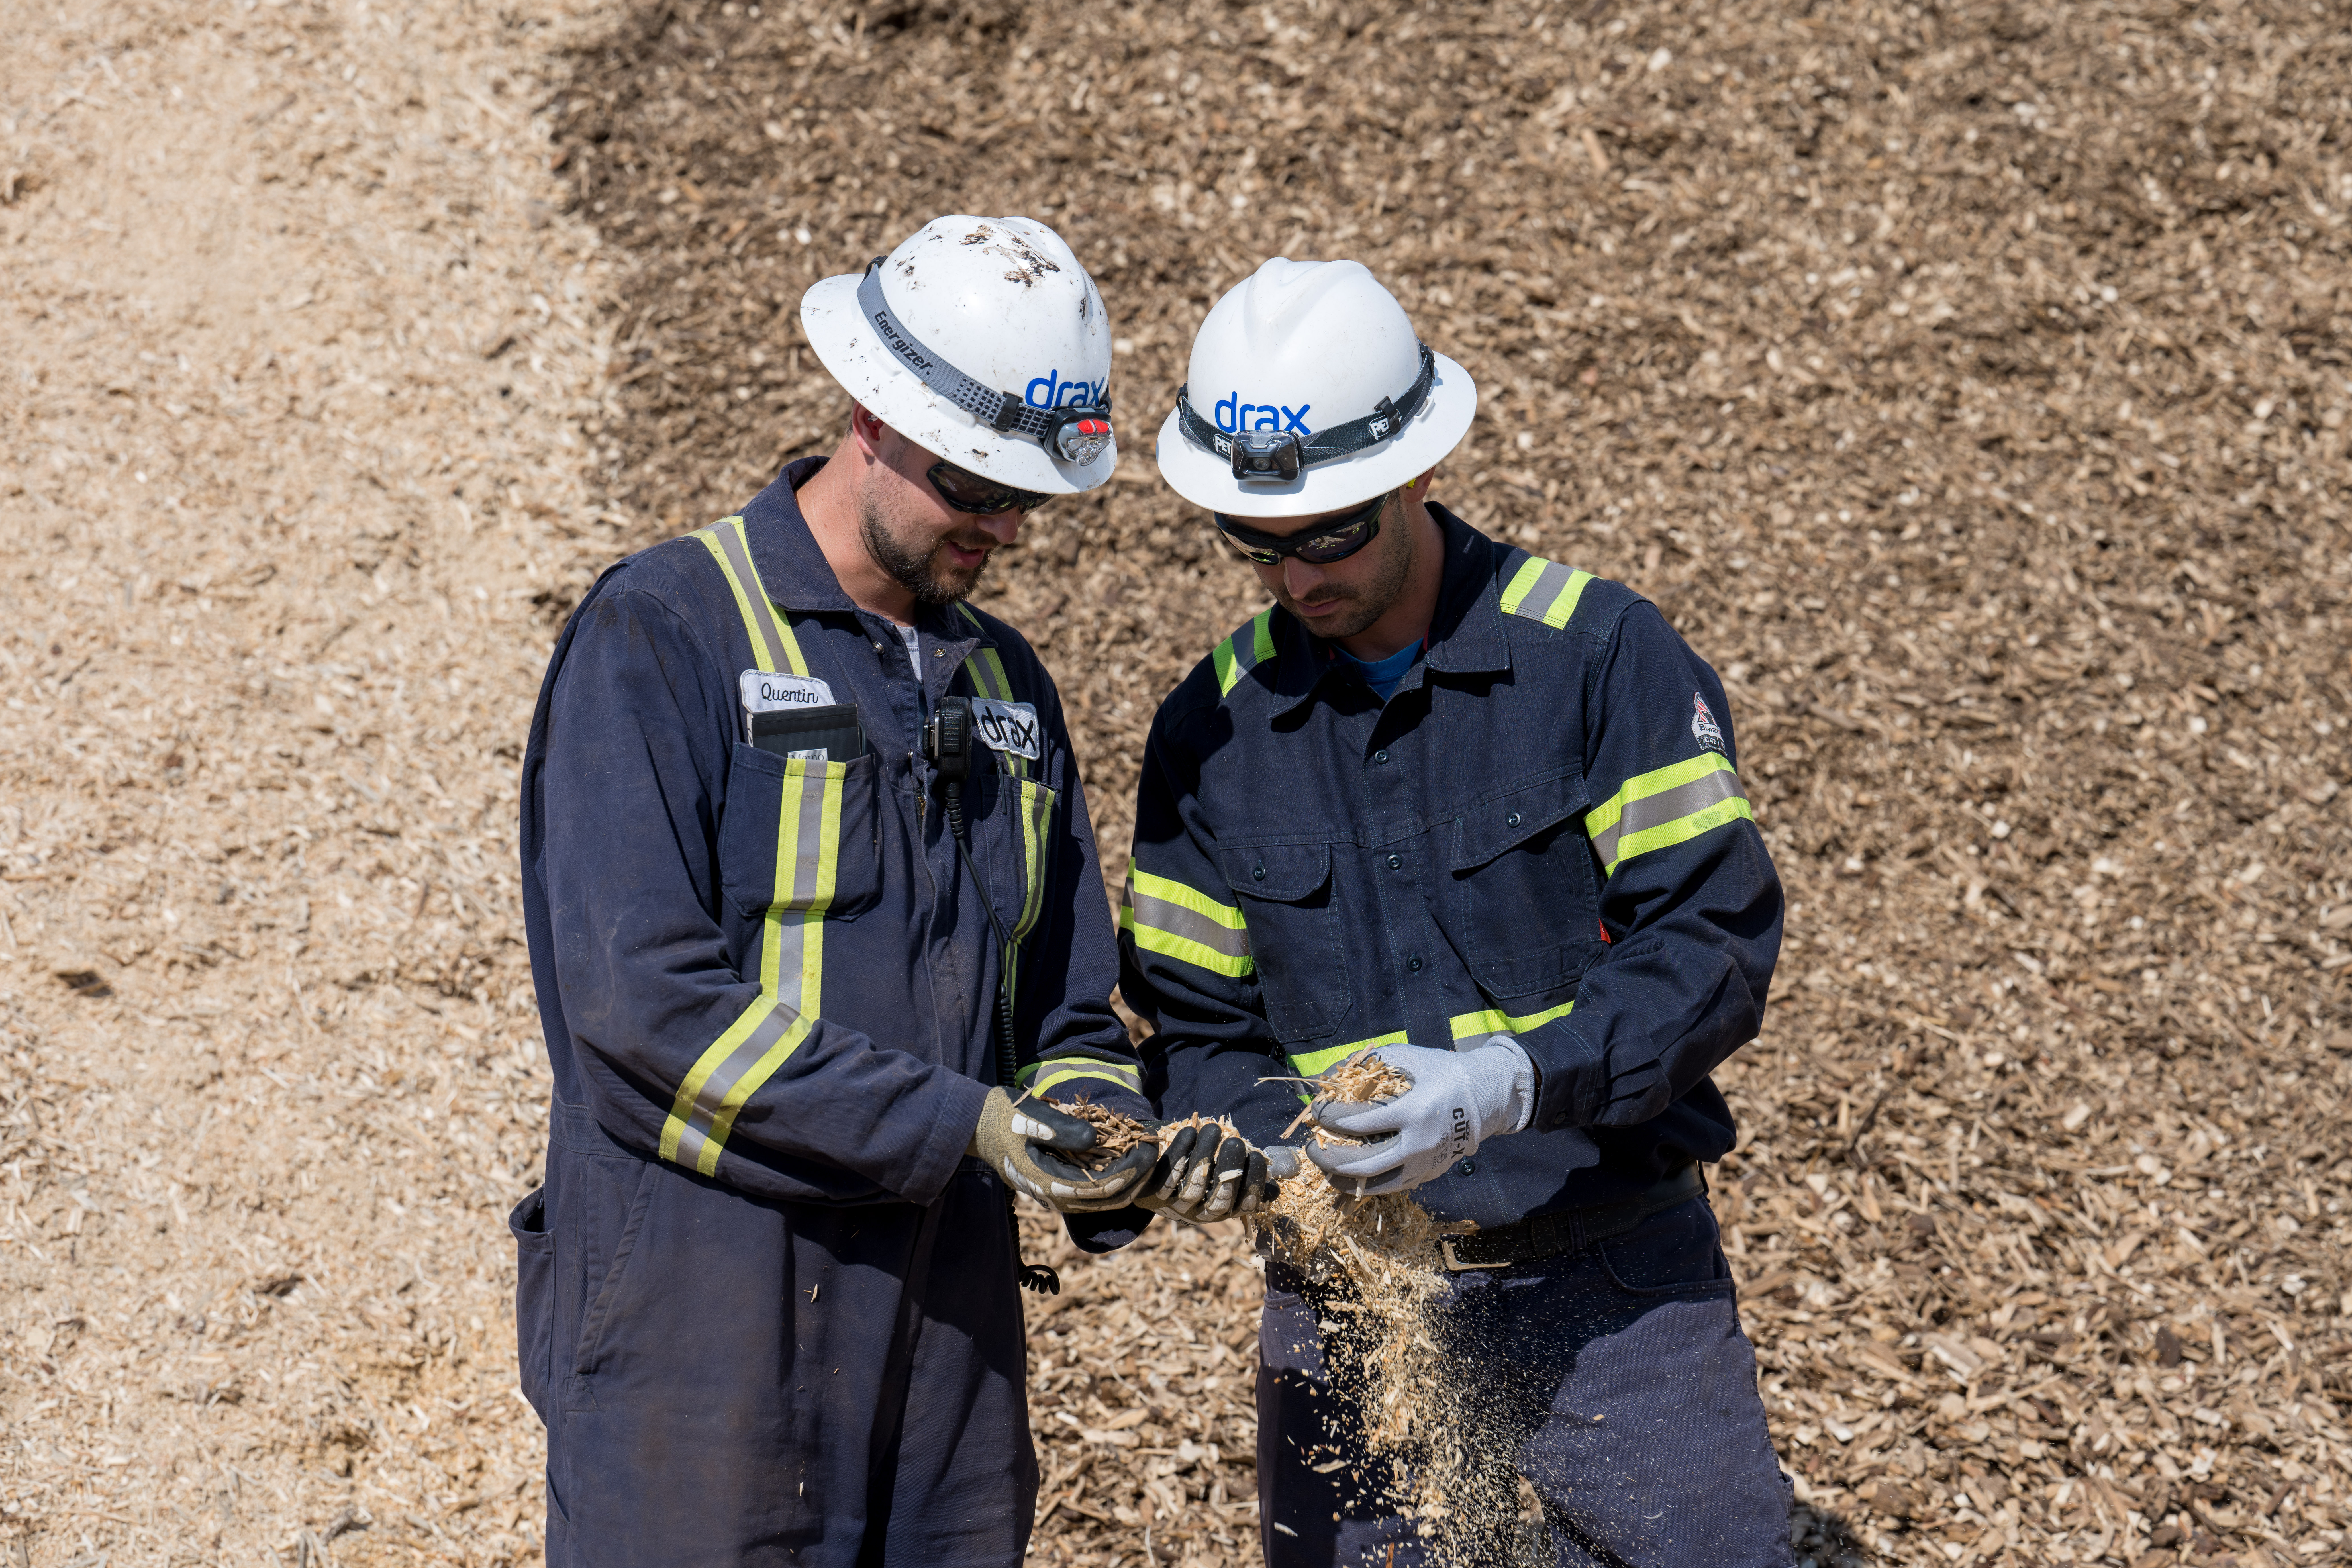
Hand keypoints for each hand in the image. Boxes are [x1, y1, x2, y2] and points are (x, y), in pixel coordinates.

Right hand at [968, 1088, 1158, 1212]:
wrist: (977, 1125)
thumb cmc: (1002, 1116)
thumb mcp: (1029, 1116)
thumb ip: (1061, 1129)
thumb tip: (1094, 1139)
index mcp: (1047, 1182)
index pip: (1101, 1187)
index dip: (1131, 1170)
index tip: (1149, 1147)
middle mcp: (1054, 1195)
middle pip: (1108, 1199)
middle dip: (1137, 1177)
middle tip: (1156, 1150)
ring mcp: (1056, 1193)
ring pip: (1104, 1199)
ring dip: (1129, 1180)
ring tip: (1149, 1155)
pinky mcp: (1058, 1184)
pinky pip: (1094, 1190)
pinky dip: (1115, 1178)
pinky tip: (1128, 1159)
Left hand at [1136, 1121, 1290, 1222]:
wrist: (1152, 1178)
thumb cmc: (1197, 1173)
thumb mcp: (1221, 1179)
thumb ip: (1245, 1179)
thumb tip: (1275, 1187)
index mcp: (1222, 1211)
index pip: (1244, 1205)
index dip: (1253, 1183)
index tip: (1257, 1156)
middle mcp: (1199, 1213)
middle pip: (1219, 1199)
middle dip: (1230, 1170)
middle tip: (1236, 1142)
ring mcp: (1175, 1206)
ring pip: (1193, 1186)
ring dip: (1205, 1156)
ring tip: (1214, 1129)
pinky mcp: (1152, 1192)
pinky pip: (1167, 1175)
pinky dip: (1180, 1151)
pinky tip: (1190, 1131)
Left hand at [1304, 1040, 1534, 1196]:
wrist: (1485, 1097)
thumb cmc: (1440, 1071)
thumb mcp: (1406, 1056)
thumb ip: (1366, 1063)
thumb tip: (1327, 1077)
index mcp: (1414, 1110)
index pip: (1358, 1122)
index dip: (1329, 1118)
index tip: (1315, 1112)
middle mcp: (1419, 1143)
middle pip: (1362, 1163)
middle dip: (1328, 1157)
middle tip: (1311, 1146)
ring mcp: (1425, 1164)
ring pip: (1375, 1185)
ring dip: (1342, 1178)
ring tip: (1323, 1166)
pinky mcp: (1428, 1175)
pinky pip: (1390, 1187)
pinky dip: (1364, 1185)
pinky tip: (1346, 1177)